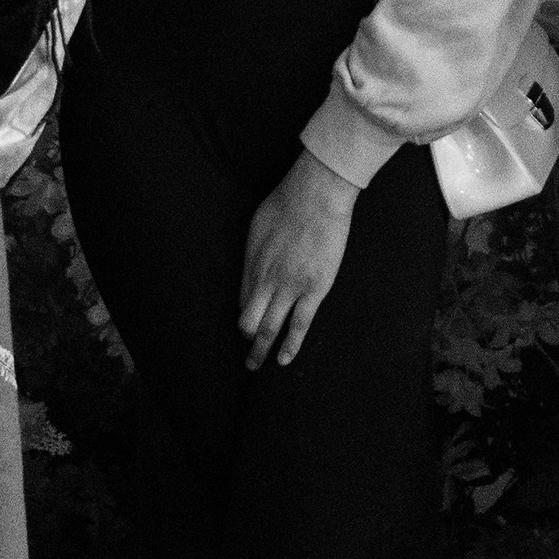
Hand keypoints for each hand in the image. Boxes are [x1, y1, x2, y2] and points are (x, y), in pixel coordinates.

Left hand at [240, 150, 360, 367]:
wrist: (317, 194)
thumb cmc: (288, 202)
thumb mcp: (258, 225)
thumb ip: (255, 250)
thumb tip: (254, 264)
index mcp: (251, 264)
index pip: (241, 302)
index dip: (244, 317)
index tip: (249, 326)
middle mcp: (265, 280)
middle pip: (247, 321)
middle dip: (246, 342)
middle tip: (247, 357)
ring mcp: (289, 287)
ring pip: (269, 329)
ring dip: (260, 351)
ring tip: (256, 365)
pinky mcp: (314, 289)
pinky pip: (300, 325)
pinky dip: (290, 346)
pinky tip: (284, 360)